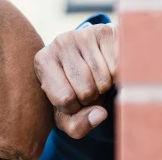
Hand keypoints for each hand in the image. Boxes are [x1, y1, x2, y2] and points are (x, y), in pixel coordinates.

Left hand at [34, 22, 116, 138]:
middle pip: (86, 90)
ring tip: (96, 80)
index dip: (73, 108)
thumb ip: (76, 126)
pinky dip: (117, 77)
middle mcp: (59, 42)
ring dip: (105, 88)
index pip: (65, 99)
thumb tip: (100, 114)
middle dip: (90, 99)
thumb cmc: (71, 92)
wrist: (85, 62)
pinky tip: (108, 71)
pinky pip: (118, 68)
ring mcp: (83, 34)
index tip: (71, 101)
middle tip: (87, 90)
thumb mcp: (66, 116)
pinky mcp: (106, 31)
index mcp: (42, 62)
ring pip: (104, 80)